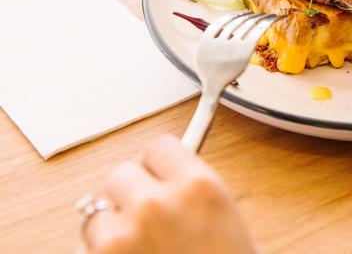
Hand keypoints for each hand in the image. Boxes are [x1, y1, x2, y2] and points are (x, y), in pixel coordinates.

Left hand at [78, 134, 256, 253]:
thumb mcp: (229, 225)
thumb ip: (195, 195)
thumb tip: (168, 180)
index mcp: (200, 187)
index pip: (159, 146)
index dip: (158, 164)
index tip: (158, 175)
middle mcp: (158, 203)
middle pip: (122, 173)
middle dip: (130, 195)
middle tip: (146, 218)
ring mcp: (123, 237)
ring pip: (96, 213)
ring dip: (110, 230)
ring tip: (137, 253)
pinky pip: (84, 250)